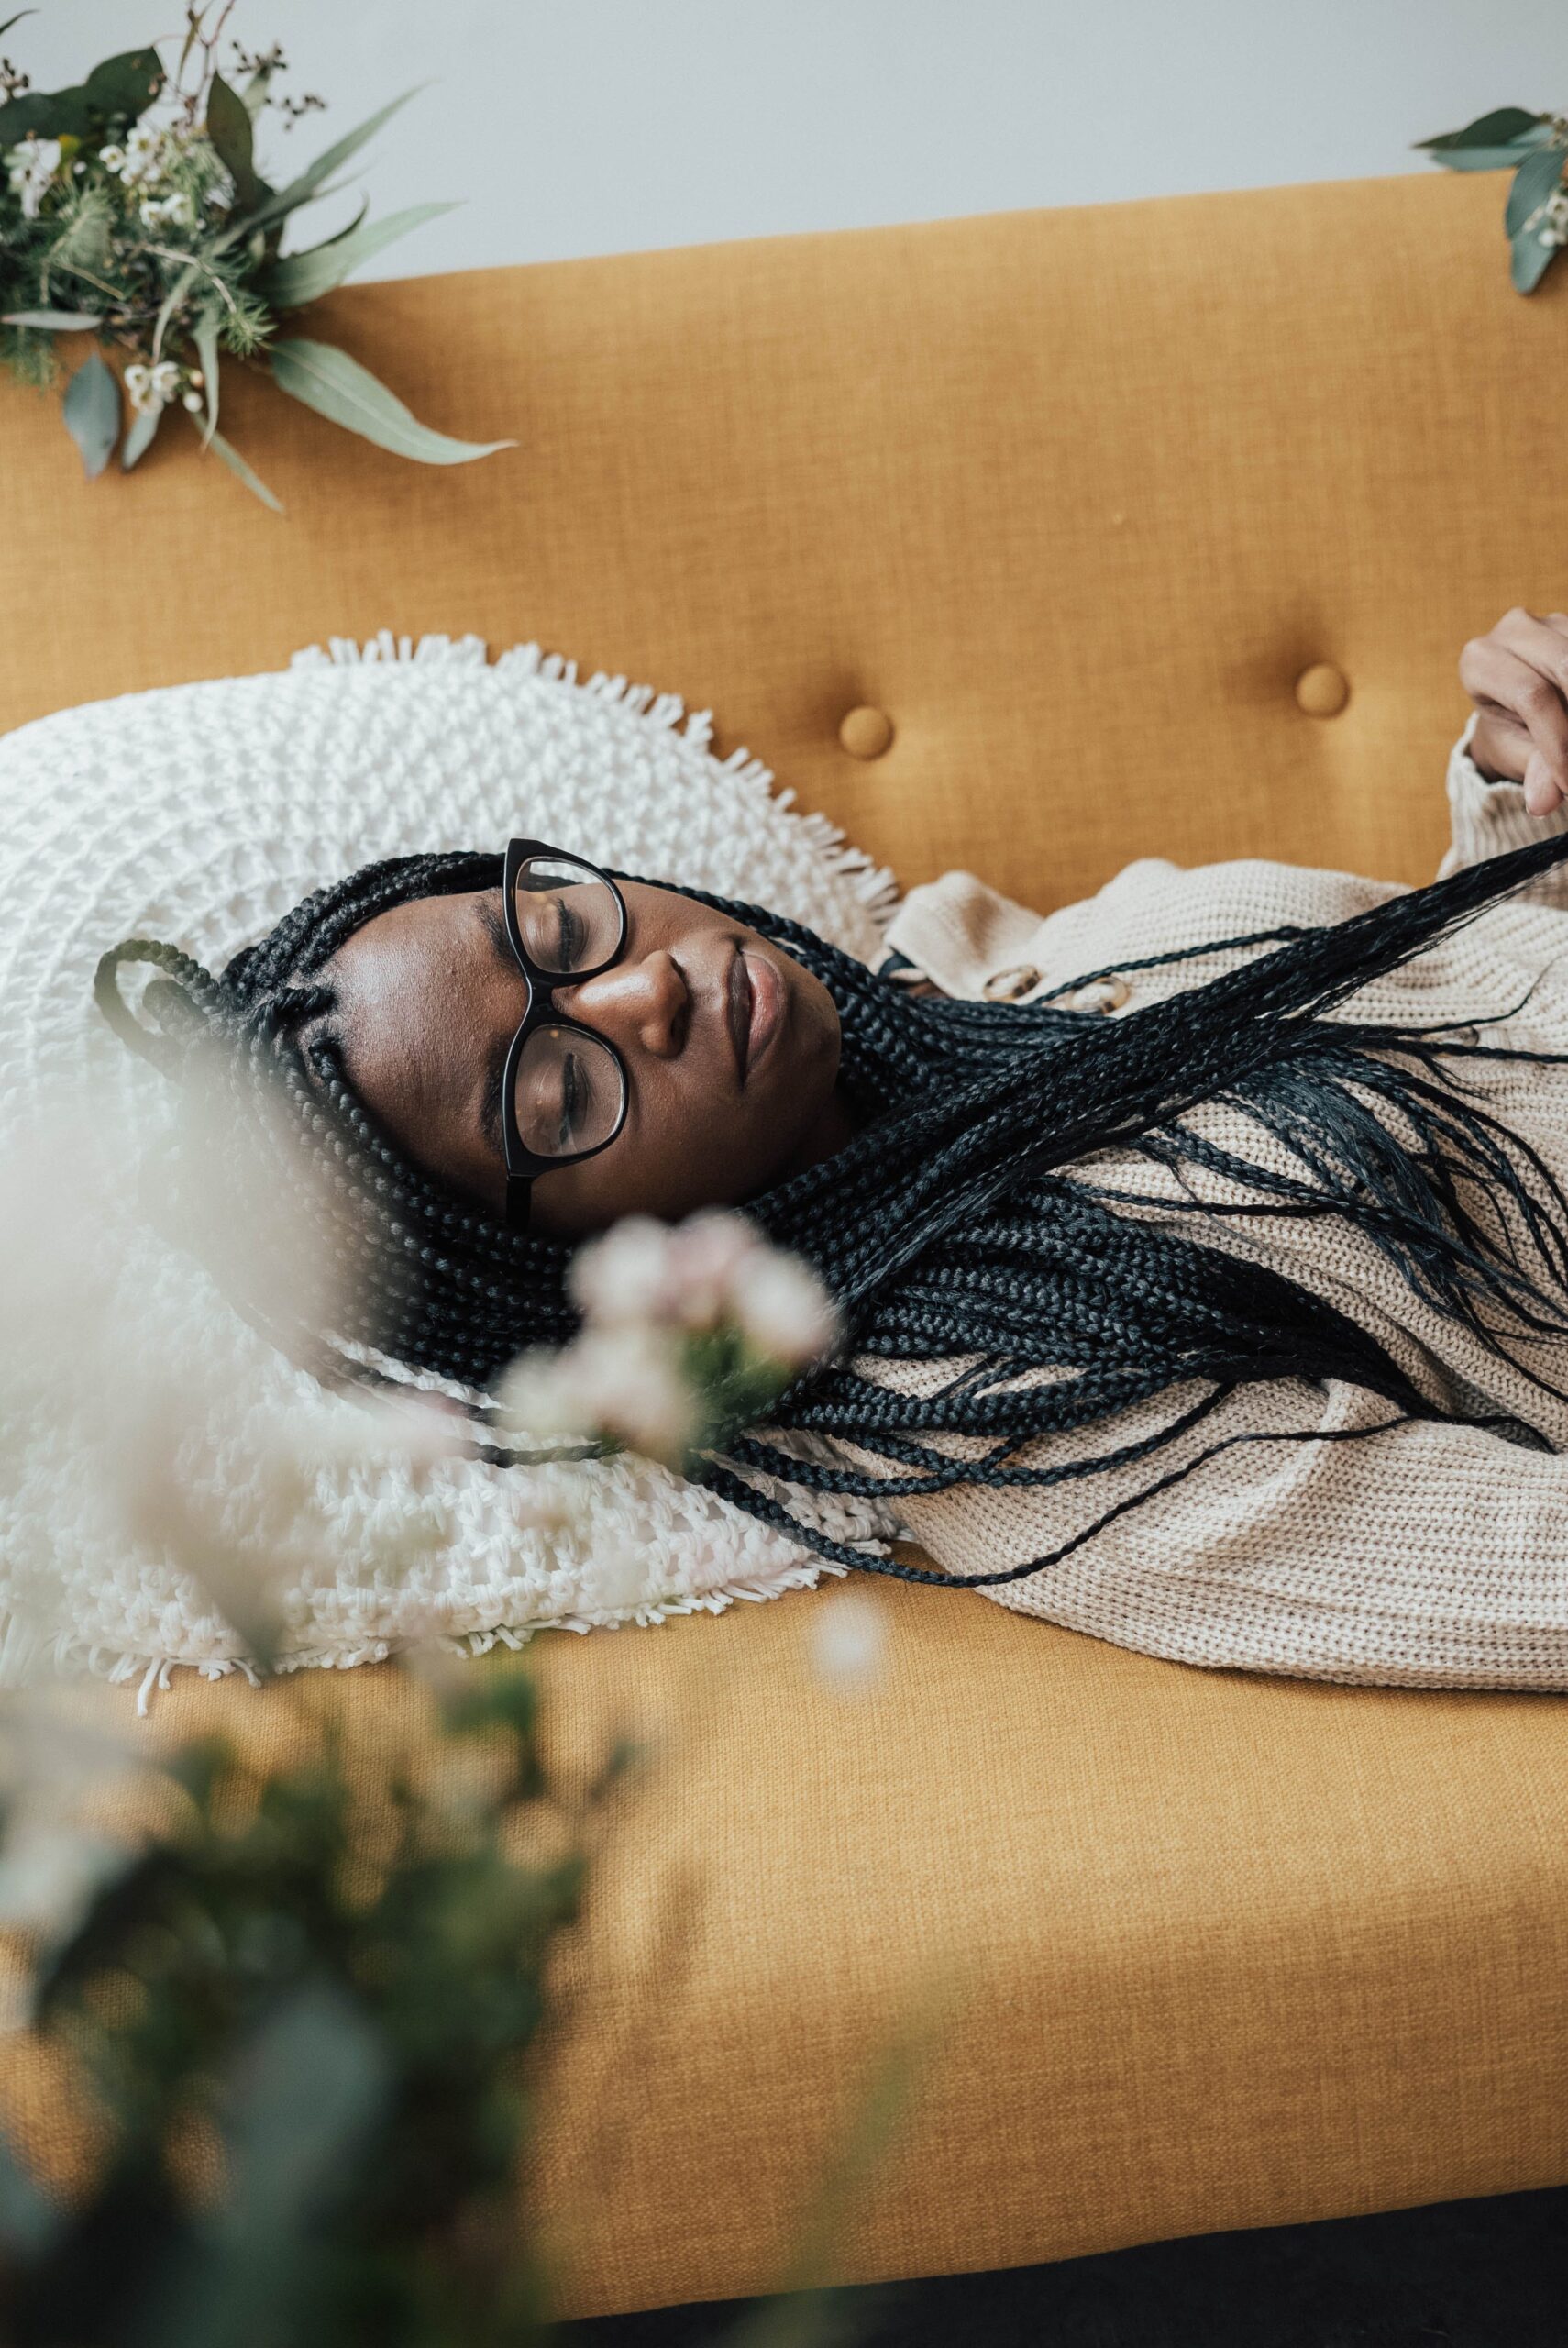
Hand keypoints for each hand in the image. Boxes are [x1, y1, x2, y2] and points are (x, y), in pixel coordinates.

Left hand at [1459, 607, 1567, 815]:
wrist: (1520, 712)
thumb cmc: (1513, 732)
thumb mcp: (1516, 752)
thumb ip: (1533, 770)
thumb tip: (1544, 802)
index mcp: (1479, 659)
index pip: (1532, 696)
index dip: (1559, 742)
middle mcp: (1514, 629)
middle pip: (1566, 667)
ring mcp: (1552, 620)